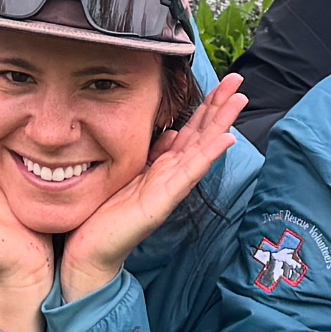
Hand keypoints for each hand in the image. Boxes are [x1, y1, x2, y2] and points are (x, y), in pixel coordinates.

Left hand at [59, 74, 247, 301]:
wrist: (90, 252)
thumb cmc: (106, 215)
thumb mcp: (130, 173)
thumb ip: (153, 153)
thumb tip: (173, 131)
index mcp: (165, 167)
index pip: (192, 130)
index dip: (209, 105)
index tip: (225, 82)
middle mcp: (172, 175)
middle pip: (203, 134)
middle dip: (221, 106)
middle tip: (239, 79)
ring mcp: (171, 188)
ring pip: (202, 148)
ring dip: (222, 123)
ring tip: (239, 100)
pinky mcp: (163, 202)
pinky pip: (189, 173)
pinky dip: (209, 154)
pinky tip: (226, 139)